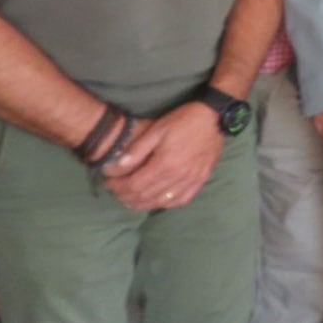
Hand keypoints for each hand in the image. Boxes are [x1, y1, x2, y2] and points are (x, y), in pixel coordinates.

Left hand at [101, 104, 223, 210]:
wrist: (214, 118)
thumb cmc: (183, 121)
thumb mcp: (157, 130)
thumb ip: (136, 150)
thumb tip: (114, 168)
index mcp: (165, 164)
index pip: (134, 185)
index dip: (118, 187)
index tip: (108, 183)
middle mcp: (178, 178)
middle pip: (145, 196)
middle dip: (126, 196)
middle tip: (116, 191)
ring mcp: (191, 182)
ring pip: (160, 202)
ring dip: (142, 203)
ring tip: (130, 198)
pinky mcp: (200, 181)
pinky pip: (179, 201)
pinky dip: (164, 204)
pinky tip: (156, 201)